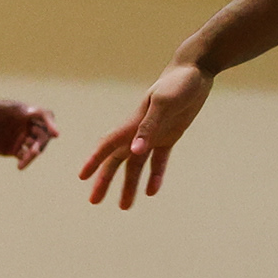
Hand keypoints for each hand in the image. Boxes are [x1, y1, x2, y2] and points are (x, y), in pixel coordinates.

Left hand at [0, 102, 57, 168]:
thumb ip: (12, 110)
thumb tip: (32, 111)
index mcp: (23, 111)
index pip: (44, 115)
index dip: (52, 124)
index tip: (56, 134)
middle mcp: (24, 123)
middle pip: (43, 133)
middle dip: (42, 143)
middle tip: (35, 152)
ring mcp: (19, 137)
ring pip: (35, 146)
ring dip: (34, 154)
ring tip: (23, 162)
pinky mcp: (12, 149)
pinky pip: (24, 156)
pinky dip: (26, 161)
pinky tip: (20, 166)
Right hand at [79, 60, 212, 208]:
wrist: (195, 71)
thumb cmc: (178, 83)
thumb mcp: (164, 103)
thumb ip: (149, 126)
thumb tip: (134, 151)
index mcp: (133, 123)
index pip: (108, 145)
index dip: (94, 161)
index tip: (81, 177)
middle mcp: (140, 131)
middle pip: (117, 160)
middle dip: (105, 180)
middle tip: (94, 202)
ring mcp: (155, 134)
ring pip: (137, 165)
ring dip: (129, 185)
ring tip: (124, 207)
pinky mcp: (171, 135)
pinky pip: (159, 161)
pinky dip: (155, 175)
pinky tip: (152, 191)